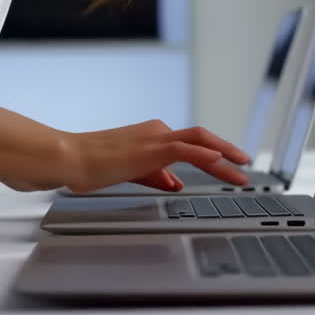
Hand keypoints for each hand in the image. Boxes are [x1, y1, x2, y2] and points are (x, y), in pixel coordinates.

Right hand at [62, 119, 250, 192]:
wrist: (71, 158)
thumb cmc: (93, 165)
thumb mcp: (131, 172)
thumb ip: (156, 175)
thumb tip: (176, 182)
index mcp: (153, 136)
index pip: (191, 144)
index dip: (212, 155)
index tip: (228, 166)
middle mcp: (157, 132)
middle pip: (202, 139)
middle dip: (227, 152)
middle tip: (244, 166)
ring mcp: (155, 138)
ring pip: (200, 141)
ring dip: (224, 156)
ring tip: (240, 172)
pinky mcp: (150, 148)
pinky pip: (185, 148)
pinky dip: (205, 153)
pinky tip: (220, 160)